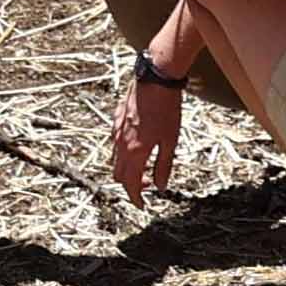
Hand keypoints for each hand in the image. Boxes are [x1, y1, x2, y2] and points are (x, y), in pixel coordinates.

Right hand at [109, 66, 182, 203]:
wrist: (155, 80)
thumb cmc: (166, 109)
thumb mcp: (170, 141)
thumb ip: (163, 166)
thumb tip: (161, 186)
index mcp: (135, 153)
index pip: (130, 184)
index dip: (136, 198)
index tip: (142, 205)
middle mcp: (121, 144)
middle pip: (119, 175)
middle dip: (131, 186)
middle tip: (147, 187)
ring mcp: (116, 131)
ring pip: (115, 160)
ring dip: (127, 170)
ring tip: (144, 167)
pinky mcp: (116, 120)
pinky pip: (115, 144)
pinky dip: (123, 154)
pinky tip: (138, 147)